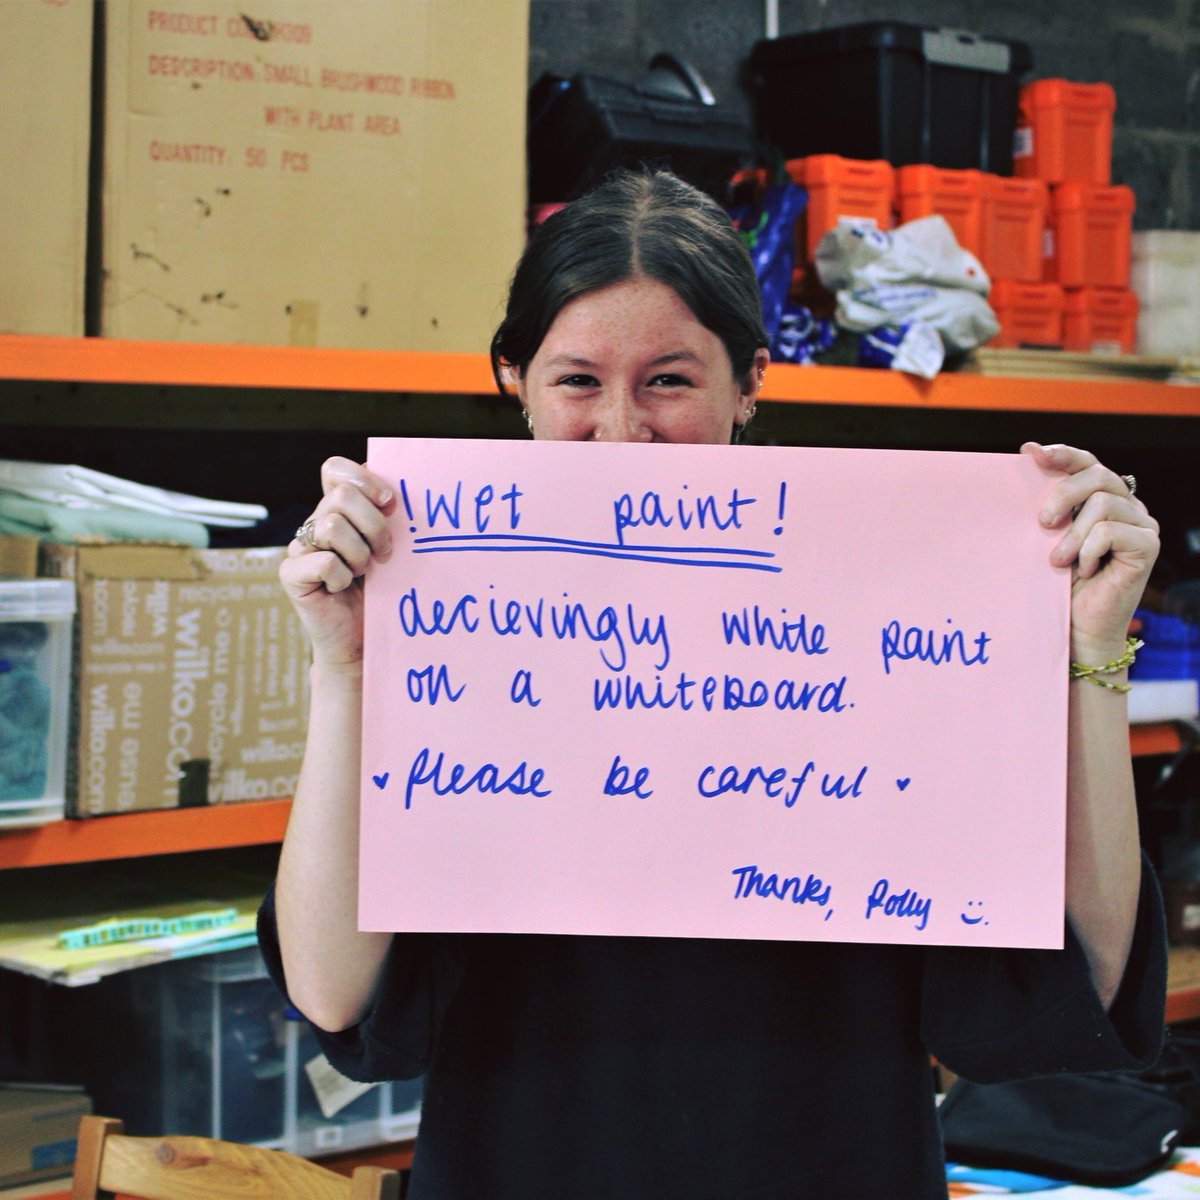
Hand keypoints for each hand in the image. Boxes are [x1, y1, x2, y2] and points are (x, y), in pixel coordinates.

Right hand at [280, 457, 395, 667]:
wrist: (367, 640)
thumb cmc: (384, 592)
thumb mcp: (392, 547)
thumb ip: (387, 517)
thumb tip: (394, 496)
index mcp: (337, 510)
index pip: (335, 469)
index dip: (364, 479)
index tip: (390, 504)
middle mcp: (314, 523)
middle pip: (341, 497)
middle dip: (374, 526)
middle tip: (385, 553)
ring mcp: (299, 548)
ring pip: (332, 526)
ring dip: (359, 553)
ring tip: (363, 572)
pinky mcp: (291, 574)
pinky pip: (324, 562)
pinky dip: (342, 577)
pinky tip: (343, 589)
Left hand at [1021, 442, 1158, 662]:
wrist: (1076, 628)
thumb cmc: (1056, 584)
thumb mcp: (1045, 538)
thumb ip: (1046, 506)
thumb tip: (1026, 458)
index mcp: (1100, 498)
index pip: (1086, 462)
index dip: (1061, 453)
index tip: (1030, 453)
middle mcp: (1126, 505)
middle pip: (1097, 474)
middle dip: (1062, 494)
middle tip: (1041, 523)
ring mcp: (1141, 524)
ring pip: (1103, 503)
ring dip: (1072, 534)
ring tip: (1058, 561)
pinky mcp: (1148, 545)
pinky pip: (1111, 531)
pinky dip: (1088, 550)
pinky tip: (1085, 570)